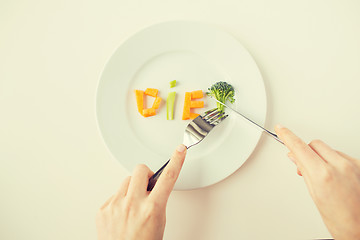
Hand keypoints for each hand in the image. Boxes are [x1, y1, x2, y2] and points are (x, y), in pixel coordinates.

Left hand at [96, 144, 186, 239]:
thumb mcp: (159, 223)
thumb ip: (157, 202)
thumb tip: (154, 188)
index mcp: (152, 208)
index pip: (168, 178)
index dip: (176, 161)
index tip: (180, 150)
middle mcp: (133, 204)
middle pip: (140, 170)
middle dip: (146, 174)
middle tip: (147, 185)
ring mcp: (116, 206)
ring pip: (126, 181)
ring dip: (132, 188)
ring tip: (133, 205)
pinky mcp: (103, 209)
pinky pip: (114, 194)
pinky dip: (120, 200)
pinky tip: (122, 213)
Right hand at [275, 125, 359, 239]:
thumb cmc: (342, 221)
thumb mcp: (315, 196)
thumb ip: (305, 172)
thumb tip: (296, 158)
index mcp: (324, 174)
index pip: (300, 147)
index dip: (288, 136)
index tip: (281, 129)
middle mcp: (340, 166)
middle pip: (315, 145)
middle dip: (306, 152)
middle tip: (303, 165)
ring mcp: (353, 165)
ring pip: (328, 149)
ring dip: (321, 157)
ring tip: (324, 176)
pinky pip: (342, 155)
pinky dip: (334, 162)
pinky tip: (336, 176)